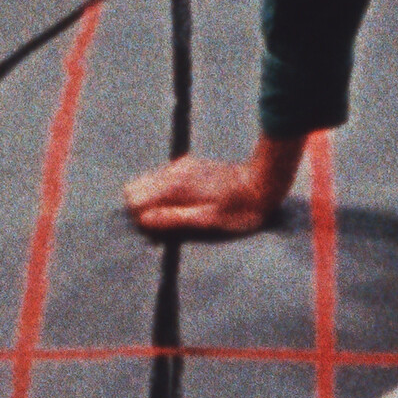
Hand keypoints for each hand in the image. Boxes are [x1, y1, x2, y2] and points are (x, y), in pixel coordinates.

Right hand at [123, 135, 304, 240]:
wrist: (264, 182)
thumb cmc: (239, 210)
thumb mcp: (207, 221)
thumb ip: (173, 219)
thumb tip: (142, 220)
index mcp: (175, 186)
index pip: (133, 198)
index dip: (138, 218)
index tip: (155, 231)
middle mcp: (173, 171)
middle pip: (135, 188)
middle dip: (142, 209)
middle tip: (163, 226)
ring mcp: (181, 166)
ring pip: (148, 183)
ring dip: (153, 202)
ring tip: (175, 217)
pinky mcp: (190, 166)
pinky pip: (164, 179)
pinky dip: (165, 194)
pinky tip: (184, 204)